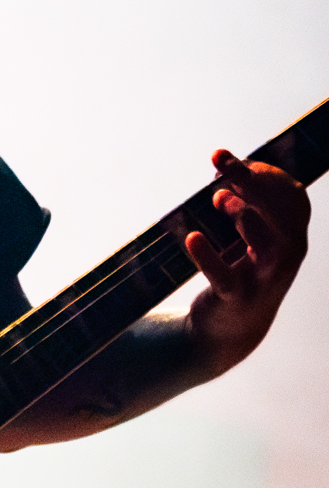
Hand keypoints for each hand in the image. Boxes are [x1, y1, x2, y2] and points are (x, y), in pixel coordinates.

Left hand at [184, 150, 310, 373]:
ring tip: (217, 200)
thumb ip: (242, 204)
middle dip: (252, 180)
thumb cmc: (241, 271)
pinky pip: (226, 276)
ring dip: (241, 212)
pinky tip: (193, 238)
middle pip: (280, 212)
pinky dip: (209, 257)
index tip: (233, 161)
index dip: (268, 173)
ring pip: (264, 241)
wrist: (231, 329)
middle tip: (218, 158)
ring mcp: (263, 279)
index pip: (293, 197)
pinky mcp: (236, 297)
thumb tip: (225, 170)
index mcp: (290, 236)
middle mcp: (285, 256)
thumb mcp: (248, 236)